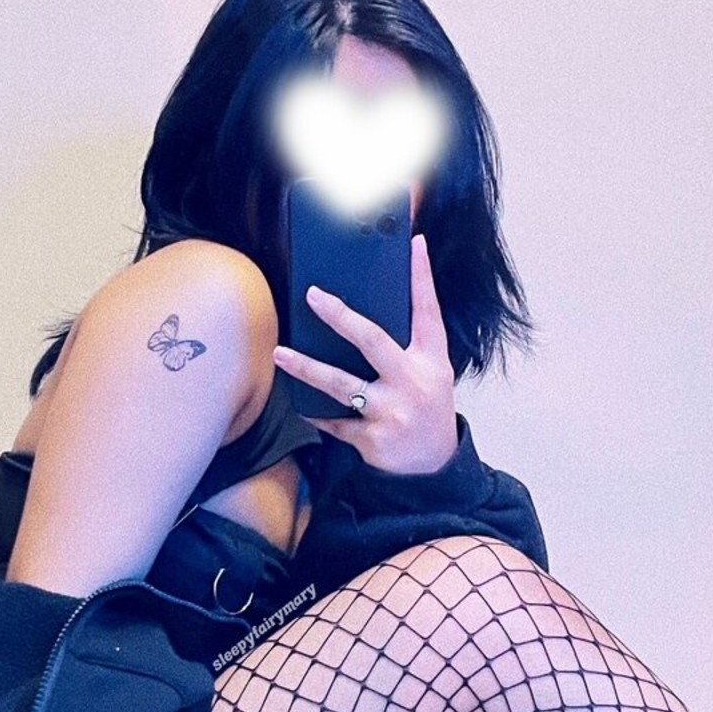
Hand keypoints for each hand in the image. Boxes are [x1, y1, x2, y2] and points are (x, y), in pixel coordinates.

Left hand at [272, 233, 457, 474]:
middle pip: (372, 341)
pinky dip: (316, 412)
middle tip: (312, 296)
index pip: (428, 311)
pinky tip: (300, 404)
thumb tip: (365, 309)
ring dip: (306, 368)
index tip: (414, 243)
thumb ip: (408, 344)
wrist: (432, 468)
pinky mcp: (372, 438)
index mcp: (432, 361)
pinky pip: (334, 421)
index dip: (422, 277)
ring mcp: (392, 411)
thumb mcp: (432, 373)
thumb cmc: (426, 409)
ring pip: (340, 384)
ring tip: (280, 354)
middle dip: (340, 316)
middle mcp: (413, 382)